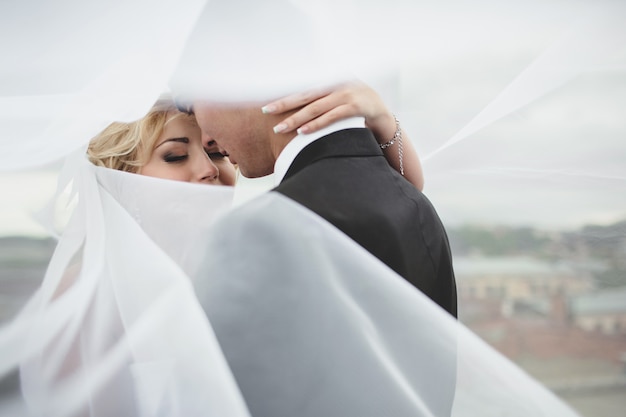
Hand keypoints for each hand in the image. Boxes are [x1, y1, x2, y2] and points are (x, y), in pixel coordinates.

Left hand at [262, 80, 424, 190]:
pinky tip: (303, 131)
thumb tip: (297, 115)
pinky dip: (317, 124)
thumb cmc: (358, 112)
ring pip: (316, 107)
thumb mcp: (339, 103)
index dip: (285, 97)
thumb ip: (322, 105)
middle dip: (284, 105)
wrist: (385, 116)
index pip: (303, 90)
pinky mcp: (356, 107)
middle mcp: (337, 85)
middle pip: (305, 96)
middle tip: (266, 112)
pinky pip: (331, 116)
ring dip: (297, 118)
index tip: (267, 105)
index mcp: (331, 83)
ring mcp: (347, 95)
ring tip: (280, 127)